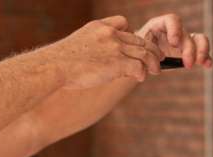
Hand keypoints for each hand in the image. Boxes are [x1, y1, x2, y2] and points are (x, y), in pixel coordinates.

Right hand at [50, 16, 164, 89]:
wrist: (55, 66)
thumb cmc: (60, 62)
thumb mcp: (77, 46)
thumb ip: (93, 48)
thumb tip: (100, 62)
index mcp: (99, 27)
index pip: (123, 22)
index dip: (131, 34)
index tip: (134, 45)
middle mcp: (110, 34)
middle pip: (138, 38)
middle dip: (149, 49)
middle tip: (157, 58)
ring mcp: (115, 47)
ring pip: (144, 52)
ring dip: (152, 62)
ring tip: (156, 70)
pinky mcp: (118, 62)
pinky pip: (139, 67)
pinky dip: (142, 73)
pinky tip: (139, 78)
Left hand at [136, 14, 212, 68]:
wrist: (139, 58)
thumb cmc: (136, 52)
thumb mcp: (136, 48)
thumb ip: (143, 52)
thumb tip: (149, 63)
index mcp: (160, 25)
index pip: (172, 20)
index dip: (175, 30)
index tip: (174, 43)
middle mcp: (174, 31)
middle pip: (186, 34)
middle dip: (189, 49)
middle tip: (187, 64)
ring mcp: (183, 41)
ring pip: (199, 39)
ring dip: (202, 50)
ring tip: (201, 62)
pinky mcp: (189, 53)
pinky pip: (201, 52)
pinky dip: (206, 57)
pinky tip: (208, 65)